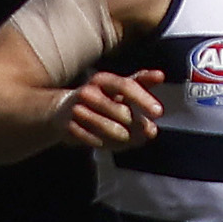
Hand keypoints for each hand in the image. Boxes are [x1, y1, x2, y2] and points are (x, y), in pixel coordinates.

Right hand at [49, 68, 171, 153]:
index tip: (159, 112)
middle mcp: (88, 93)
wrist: (62, 110)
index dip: (143, 99)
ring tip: (136, 139)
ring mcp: (78, 111)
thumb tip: (161, 76)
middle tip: (150, 132)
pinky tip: (118, 144)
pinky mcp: (70, 129)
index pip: (126, 86)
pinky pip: (97, 141)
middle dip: (139, 124)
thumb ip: (141, 81)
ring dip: (128, 138)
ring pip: (110, 129)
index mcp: (103, 80)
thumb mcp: (118, 87)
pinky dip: (111, 145)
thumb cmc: (99, 97)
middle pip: (121, 112)